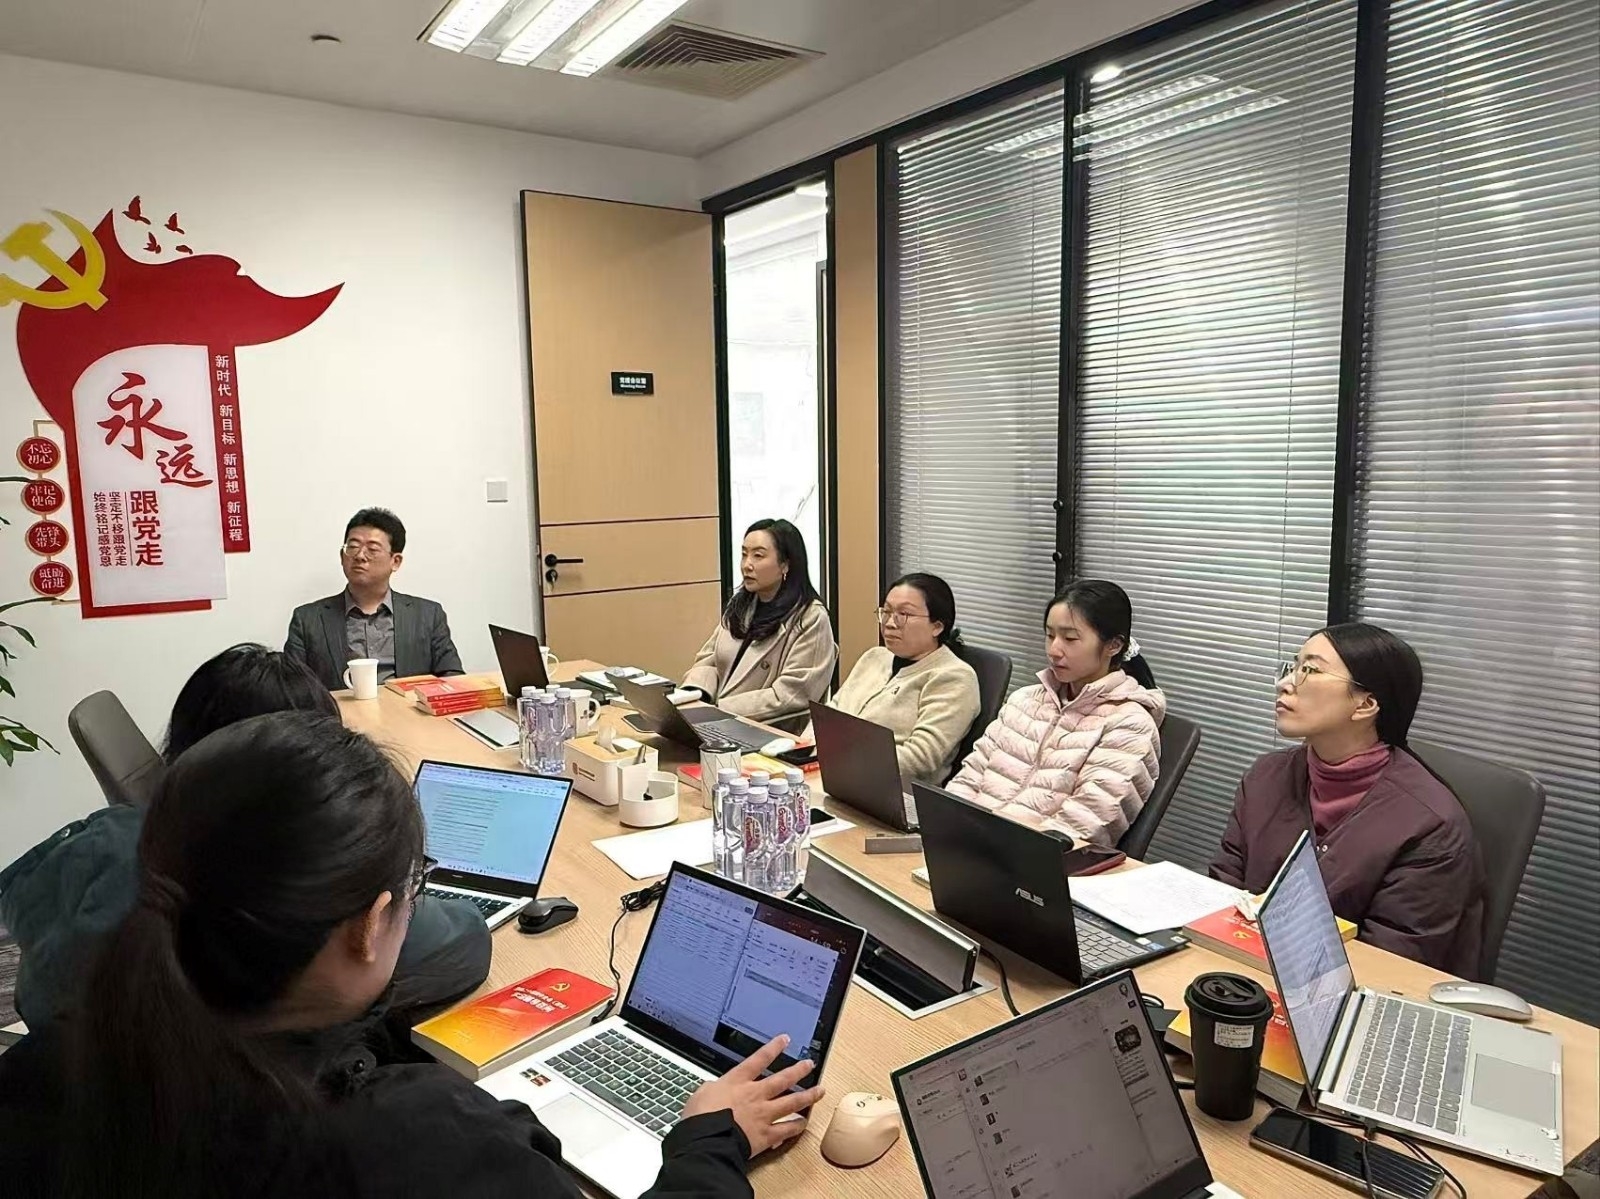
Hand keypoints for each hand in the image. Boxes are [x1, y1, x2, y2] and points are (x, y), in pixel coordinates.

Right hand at [680, 1035, 822, 1157]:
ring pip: (792, 1102)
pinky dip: (796, 1127)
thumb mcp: (701, 1093)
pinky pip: (786, 1130)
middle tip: (810, 1064)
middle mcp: (755, 1094)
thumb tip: (715, 1088)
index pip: (759, 1059)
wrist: (706, 1139)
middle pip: (782, 1079)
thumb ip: (713, 1088)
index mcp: (737, 1081)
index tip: (785, 1040)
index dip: (773, 1048)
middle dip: (798, 1070)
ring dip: (808, 1096)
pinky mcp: (766, 1135)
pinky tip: (804, 1124)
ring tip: (819, 1091)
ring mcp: (763, 1114)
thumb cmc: (700, 1117)